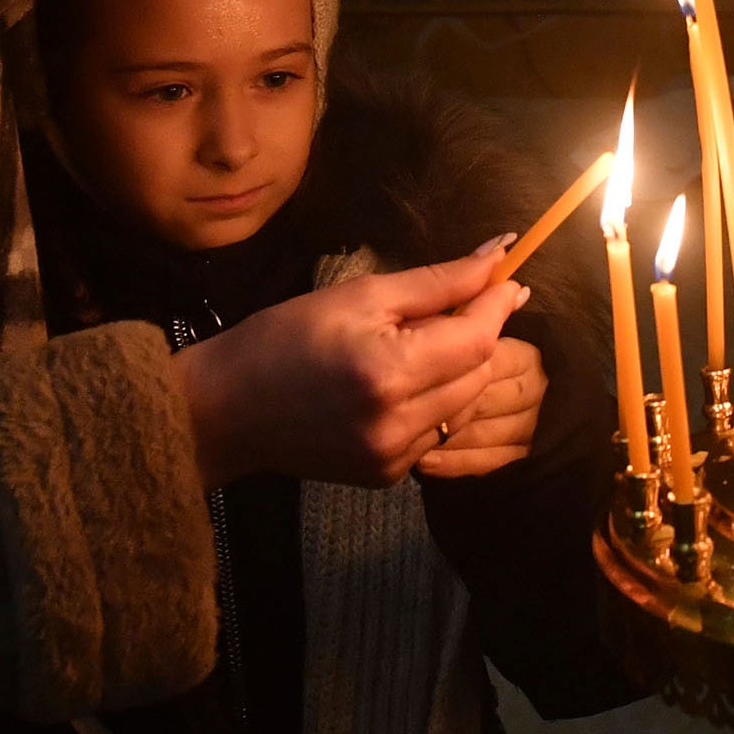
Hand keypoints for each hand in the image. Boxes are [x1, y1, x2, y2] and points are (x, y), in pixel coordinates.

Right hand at [175, 239, 524, 486]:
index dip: (497, 304)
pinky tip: (397, 385)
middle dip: (475, 336)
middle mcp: (398, 424)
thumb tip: (500, 256)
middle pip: (479, 373)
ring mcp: (394, 458)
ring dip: (458, 371)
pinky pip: (437, 432)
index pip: (479, 339)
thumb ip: (438, 282)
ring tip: (415, 346)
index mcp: (390, 372)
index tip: (506, 278)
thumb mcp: (360, 295)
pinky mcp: (387, 476)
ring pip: (465, 405)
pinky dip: (434, 403)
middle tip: (446, 308)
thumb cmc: (285, 338)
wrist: (228, 408)